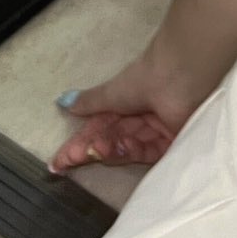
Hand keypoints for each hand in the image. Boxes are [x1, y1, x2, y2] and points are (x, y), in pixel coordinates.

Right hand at [47, 37, 215, 174]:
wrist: (179, 74)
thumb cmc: (144, 78)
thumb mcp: (111, 92)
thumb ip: (90, 102)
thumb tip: (65, 102)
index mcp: (126, 104)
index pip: (98, 130)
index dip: (78, 145)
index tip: (57, 163)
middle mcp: (139, 118)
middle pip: (111, 142)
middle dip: (90, 150)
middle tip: (72, 158)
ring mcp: (155, 130)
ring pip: (127, 148)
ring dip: (110, 150)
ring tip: (97, 149)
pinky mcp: (171, 141)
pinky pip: (148, 152)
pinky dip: (133, 151)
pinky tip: (121, 147)